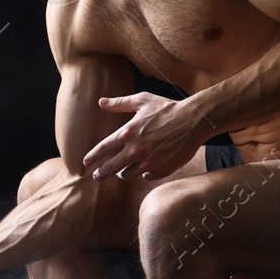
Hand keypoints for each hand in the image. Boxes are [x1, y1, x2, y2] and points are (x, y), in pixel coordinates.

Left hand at [83, 92, 204, 180]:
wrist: (194, 121)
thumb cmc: (167, 109)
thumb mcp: (142, 101)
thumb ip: (119, 103)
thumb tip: (101, 102)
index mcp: (127, 133)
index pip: (103, 149)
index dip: (92, 157)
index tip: (86, 163)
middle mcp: (135, 150)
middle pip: (111, 168)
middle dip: (101, 174)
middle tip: (97, 176)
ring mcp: (148, 163)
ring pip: (128, 175)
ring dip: (124, 173)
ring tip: (123, 171)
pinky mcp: (160, 170)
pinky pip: (146, 177)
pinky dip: (144, 174)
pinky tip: (145, 169)